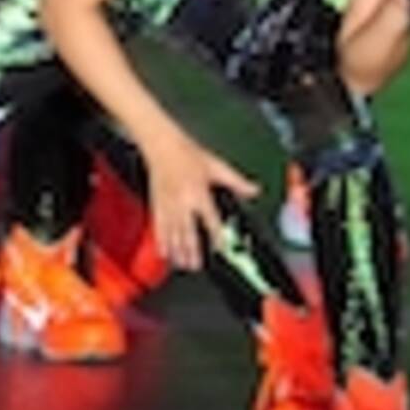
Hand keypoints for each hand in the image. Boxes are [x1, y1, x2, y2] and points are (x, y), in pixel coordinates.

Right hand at [144, 127, 258, 271]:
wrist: (161, 144)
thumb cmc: (186, 152)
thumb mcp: (215, 165)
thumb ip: (236, 181)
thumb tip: (254, 190)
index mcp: (199, 194)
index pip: (211, 221)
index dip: (216, 237)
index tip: (220, 248)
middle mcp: (183, 203)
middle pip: (188, 233)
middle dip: (192, 252)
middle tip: (196, 265)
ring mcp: (168, 205)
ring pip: (172, 234)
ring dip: (177, 251)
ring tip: (183, 264)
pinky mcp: (156, 204)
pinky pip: (158, 227)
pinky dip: (161, 242)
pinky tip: (164, 252)